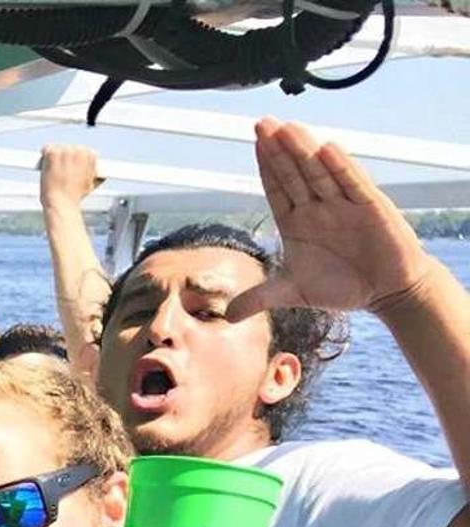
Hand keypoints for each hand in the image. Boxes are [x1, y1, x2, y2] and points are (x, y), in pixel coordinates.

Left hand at [38, 144, 101, 209]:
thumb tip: (98, 174)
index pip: (82, 151)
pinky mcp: (53, 153)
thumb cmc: (74, 195)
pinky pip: (46, 149)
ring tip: (55, 172)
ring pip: (58, 149)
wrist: (62, 202)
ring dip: (55, 158)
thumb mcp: (90, 183)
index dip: (75, 161)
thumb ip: (93, 174)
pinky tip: (46, 166)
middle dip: (65, 159)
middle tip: (62, 171)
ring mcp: (65, 151)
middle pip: (69, 149)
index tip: (70, 168)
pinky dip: (44, 156)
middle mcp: (79, 150)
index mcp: (90, 155)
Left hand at [229, 118, 440, 320]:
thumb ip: (261, 297)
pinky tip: (326, 148)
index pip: (277, 188)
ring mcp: (343, 205)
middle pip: (294, 173)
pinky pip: (352, 184)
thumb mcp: (294, 293)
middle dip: (277, 150)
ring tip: (287, 127)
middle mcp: (318, 208)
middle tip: (261, 123)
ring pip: (319, 173)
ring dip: (303, 151)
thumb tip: (228, 315)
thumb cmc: (341, 286)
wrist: (386, 291)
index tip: (253, 143)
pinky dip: (340, 167)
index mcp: (296, 222)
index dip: (266, 167)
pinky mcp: (370, 208)